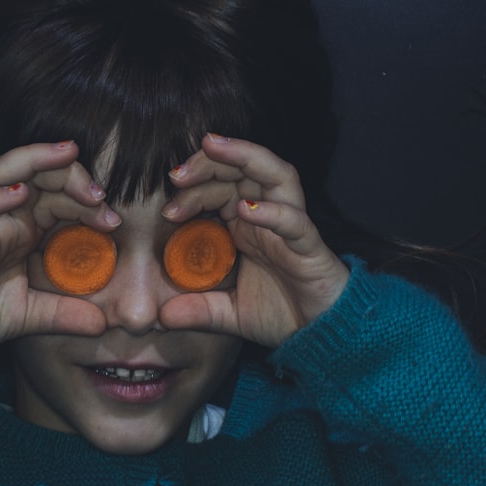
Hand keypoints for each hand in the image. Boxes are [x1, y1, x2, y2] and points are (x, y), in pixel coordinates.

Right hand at [0, 141, 119, 346]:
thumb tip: (104, 323)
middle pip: (34, 174)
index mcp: (21, 229)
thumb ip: (65, 314)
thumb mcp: (31, 316)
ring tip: (67, 155)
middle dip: (70, 174)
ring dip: (33, 160)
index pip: (56, 196)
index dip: (86, 200)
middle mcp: (1, 220)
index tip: (114, 221)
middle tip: (100, 193)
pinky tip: (18, 194)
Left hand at [158, 134, 349, 346]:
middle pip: (243, 170)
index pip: (220, 187)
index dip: (193, 188)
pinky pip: (295, 223)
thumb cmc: (282, 314)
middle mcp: (269, 218)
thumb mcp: (230, 314)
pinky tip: (247, 209)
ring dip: (244, 157)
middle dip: (209, 163)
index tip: (166, 209)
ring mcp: (291, 228)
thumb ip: (199, 310)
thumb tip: (162, 315)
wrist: (322, 337)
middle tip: (177, 174)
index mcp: (247, 226)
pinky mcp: (310, 248)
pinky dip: (272, 212)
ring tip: (214, 148)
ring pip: (276, 176)